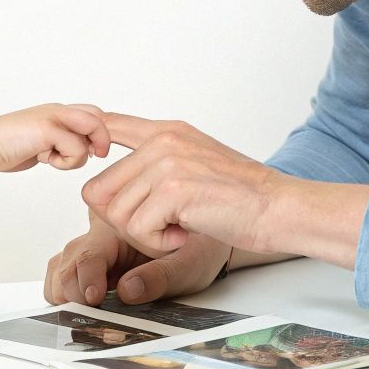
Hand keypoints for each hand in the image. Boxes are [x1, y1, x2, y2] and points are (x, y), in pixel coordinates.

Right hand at [0, 103, 110, 180]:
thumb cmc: (8, 147)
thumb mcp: (42, 141)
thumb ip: (62, 140)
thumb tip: (87, 150)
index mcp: (57, 111)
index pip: (93, 112)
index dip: (101, 132)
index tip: (97, 152)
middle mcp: (58, 110)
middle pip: (99, 117)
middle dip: (102, 139)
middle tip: (95, 155)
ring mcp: (53, 117)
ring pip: (90, 135)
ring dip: (77, 157)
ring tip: (52, 158)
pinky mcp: (48, 129)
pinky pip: (76, 149)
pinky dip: (65, 162)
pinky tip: (44, 159)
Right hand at [43, 214, 231, 305]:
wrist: (208, 240)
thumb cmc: (200, 247)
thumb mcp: (190, 264)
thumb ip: (160, 277)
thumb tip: (128, 291)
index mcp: (121, 224)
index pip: (91, 252)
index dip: (87, 277)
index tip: (94, 298)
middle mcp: (102, 234)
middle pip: (69, 261)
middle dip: (72, 289)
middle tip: (87, 312)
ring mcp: (96, 249)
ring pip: (62, 267)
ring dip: (66, 291)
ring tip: (83, 312)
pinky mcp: (95, 264)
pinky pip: (67, 274)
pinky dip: (67, 292)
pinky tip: (83, 307)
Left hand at [80, 114, 283, 254]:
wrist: (278, 208)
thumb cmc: (241, 196)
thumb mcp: (195, 164)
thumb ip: (156, 163)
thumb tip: (106, 187)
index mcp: (167, 131)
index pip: (108, 124)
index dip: (90, 147)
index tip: (93, 165)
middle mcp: (163, 140)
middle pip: (99, 189)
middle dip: (121, 218)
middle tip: (156, 226)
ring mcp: (167, 163)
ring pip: (116, 213)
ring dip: (143, 234)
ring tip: (176, 229)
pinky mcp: (173, 190)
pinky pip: (138, 228)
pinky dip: (159, 243)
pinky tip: (184, 235)